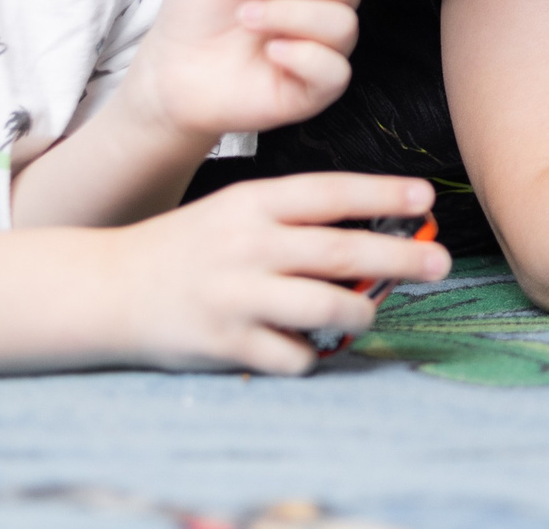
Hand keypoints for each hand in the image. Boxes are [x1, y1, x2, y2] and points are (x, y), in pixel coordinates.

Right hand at [116, 174, 449, 374]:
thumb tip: (374, 229)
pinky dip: (310, 356)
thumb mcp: (235, 210)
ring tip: (370, 313)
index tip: (426, 197)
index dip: (382, 194)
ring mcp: (235, 296)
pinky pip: (290, 356)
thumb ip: (294, 218)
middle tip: (440, 263)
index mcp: (252, 202)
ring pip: (323, 308)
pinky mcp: (223, 343)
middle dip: (399, 257)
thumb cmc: (189, 246)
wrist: (107, 287)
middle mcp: (247, 246)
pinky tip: (310, 349)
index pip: (329, 193)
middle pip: (340, 252)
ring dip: (360, 313)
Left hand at [126, 0, 363, 144]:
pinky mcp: (315, 90)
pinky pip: (335, 71)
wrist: (171, 64)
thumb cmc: (201, 6)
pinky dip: (302, 56)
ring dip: (288, 13)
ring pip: (343, 23)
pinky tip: (270, 53)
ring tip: (247, 17)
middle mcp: (327, 7)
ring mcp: (324, 50)